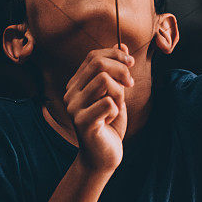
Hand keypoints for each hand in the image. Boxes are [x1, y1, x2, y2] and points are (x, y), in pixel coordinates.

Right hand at [63, 45, 134, 174]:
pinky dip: (117, 110)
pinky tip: (110, 120)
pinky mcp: (82, 122)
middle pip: (98, 65)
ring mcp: (74, 107)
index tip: (131, 64)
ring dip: (119, 93)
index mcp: (76, 84)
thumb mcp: (116, 93)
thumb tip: (122, 45)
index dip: (115, 55)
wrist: (103, 156)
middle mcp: (70, 93)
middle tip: (130, 85)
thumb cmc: (109, 124)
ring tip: (118, 106)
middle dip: (121, 70)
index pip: (93, 57)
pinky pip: (109, 103)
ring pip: (105, 81)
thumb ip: (116, 71)